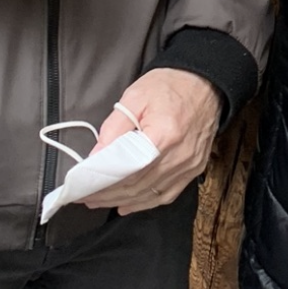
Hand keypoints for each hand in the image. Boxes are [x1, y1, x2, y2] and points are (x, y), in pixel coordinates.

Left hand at [84, 69, 222, 213]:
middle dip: (107, 194)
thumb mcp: (135, 97)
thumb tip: (96, 156)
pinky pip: (167, 194)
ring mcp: (189, 166)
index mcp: (164, 135)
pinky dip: (144, 202)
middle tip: (85, 196)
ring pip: (149, 194)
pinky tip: (127, 204)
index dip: (102, 181)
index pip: (127, 169)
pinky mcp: (193, 170)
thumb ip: (114, 128)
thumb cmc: (170, 87)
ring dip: (122, 200)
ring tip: (99, 201)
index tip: (83, 186)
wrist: (205, 84)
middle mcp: (179, 155)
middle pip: (136, 185)